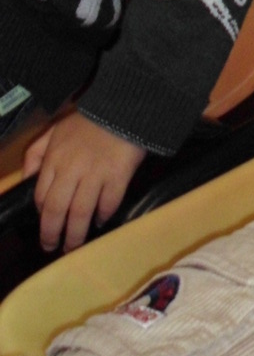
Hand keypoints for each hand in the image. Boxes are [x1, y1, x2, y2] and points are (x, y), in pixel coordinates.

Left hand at [23, 113, 145, 252]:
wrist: (123, 108)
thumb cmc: (88, 120)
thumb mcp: (54, 130)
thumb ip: (36, 152)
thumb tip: (28, 178)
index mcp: (54, 160)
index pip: (42, 196)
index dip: (42, 215)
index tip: (46, 225)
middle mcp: (71, 171)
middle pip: (57, 210)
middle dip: (52, 234)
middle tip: (53, 248)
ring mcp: (96, 175)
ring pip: (81, 213)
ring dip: (76, 234)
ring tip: (74, 246)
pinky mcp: (118, 176)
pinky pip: (108, 203)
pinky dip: (103, 215)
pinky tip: (100, 221)